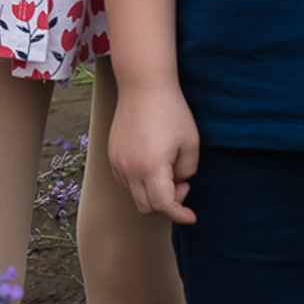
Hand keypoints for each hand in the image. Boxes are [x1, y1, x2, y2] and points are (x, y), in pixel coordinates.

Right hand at [106, 78, 198, 223]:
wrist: (143, 86)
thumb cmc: (171, 112)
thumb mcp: (191, 145)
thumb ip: (186, 173)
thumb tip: (176, 182)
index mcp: (151, 167)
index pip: (164, 206)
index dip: (180, 215)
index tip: (192, 216)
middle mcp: (129, 168)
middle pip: (146, 207)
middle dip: (167, 204)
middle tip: (181, 185)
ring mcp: (117, 160)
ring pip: (134, 194)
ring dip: (152, 194)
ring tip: (167, 172)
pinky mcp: (111, 153)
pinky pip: (124, 180)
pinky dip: (139, 183)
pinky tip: (152, 166)